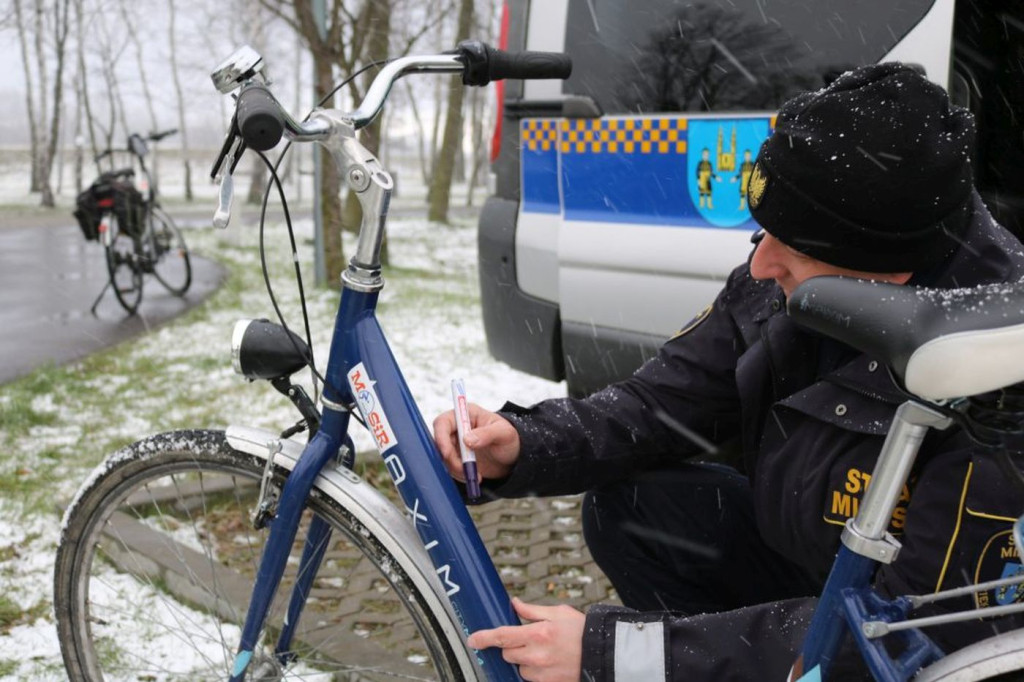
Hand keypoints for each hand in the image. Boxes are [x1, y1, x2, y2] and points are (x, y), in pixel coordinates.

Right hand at [432, 403, 520, 482]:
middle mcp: (457, 428)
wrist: (513, 457)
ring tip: (476, 476)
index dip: (441, 437)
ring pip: (443, 457)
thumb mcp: (504, 433)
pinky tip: (474, 477)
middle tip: (464, 470)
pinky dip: (459, 474)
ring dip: (456, 469)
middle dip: (449, 458)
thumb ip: (487, 434)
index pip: (443, 422)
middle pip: (440, 442)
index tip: (447, 453)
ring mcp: (455, 444)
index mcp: (466, 415)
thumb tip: (467, 439)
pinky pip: (450, 467)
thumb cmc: (510, 439)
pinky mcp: (457, 458)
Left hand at [467, 598, 584, 681]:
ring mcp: (543, 673)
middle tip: (529, 640)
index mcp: (538, 633)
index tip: (473, 640)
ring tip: (544, 653)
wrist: (603, 653)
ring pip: (519, 668)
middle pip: (508, 654)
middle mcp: (538, 655)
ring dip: (524, 661)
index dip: (484, 638)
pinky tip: (549, 664)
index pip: (503, 636)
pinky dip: (535, 672)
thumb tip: (513, 604)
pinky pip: (532, 679)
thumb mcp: (558, 613)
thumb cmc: (581, 630)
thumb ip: (532, 611)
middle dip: (512, 647)